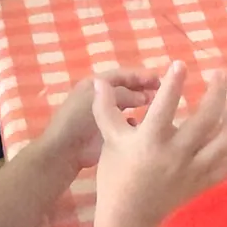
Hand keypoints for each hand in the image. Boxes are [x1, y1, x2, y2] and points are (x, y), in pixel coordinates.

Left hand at [31, 72, 164, 171]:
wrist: (64, 150)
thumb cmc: (78, 121)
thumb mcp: (99, 101)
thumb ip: (122, 95)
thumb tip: (145, 96)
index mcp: (95, 86)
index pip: (121, 75)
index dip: (139, 76)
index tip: (158, 79)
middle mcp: (100, 97)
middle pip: (126, 88)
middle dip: (143, 87)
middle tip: (162, 90)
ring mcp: (105, 115)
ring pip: (128, 104)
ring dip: (142, 103)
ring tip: (157, 104)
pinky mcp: (108, 132)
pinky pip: (126, 123)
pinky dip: (135, 122)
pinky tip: (142, 124)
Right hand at [91, 63, 226, 226]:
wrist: (129, 216)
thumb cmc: (116, 174)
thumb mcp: (110, 140)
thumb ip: (106, 109)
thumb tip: (100, 82)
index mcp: (150, 141)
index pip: (164, 106)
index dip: (173, 84)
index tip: (181, 64)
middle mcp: (175, 154)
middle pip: (205, 119)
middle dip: (217, 92)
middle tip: (222, 74)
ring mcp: (192, 170)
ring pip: (223, 142)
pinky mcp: (203, 183)